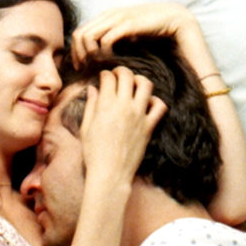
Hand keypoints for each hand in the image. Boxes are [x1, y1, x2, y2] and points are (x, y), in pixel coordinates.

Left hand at [70, 3, 199, 68]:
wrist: (171, 18)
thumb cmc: (150, 30)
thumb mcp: (127, 35)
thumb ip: (114, 41)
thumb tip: (101, 59)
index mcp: (106, 17)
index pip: (78, 33)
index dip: (76, 51)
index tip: (81, 67)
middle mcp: (108, 16)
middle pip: (78, 35)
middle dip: (79, 55)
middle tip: (85, 70)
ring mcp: (116, 19)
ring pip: (88, 37)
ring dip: (90, 54)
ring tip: (98, 66)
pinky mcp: (127, 25)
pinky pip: (106, 40)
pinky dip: (104, 53)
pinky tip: (112, 61)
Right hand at [80, 66, 166, 181]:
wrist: (110, 173)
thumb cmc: (93, 153)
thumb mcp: (86, 128)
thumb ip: (91, 105)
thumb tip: (93, 89)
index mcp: (106, 105)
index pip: (109, 78)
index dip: (105, 74)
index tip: (104, 78)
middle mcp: (124, 106)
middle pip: (127, 76)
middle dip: (121, 71)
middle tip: (118, 75)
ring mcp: (139, 116)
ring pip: (146, 85)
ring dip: (139, 80)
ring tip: (134, 85)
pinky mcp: (149, 127)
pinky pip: (160, 106)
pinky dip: (155, 101)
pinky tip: (147, 103)